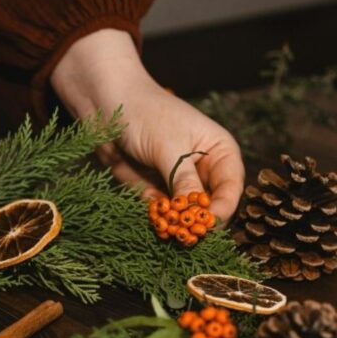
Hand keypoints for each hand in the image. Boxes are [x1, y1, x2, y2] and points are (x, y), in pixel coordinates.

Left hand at [51, 29, 244, 223]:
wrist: (105, 103)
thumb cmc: (144, 112)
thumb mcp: (168, 146)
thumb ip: (184, 181)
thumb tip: (196, 215)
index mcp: (220, 152)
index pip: (231, 190)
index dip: (221, 210)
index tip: (206, 225)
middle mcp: (204, 171)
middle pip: (211, 208)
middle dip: (198, 222)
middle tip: (184, 234)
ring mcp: (179, 183)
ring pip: (186, 216)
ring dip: (176, 224)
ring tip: (164, 225)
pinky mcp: (156, 191)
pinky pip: (162, 215)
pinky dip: (157, 220)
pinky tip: (151, 216)